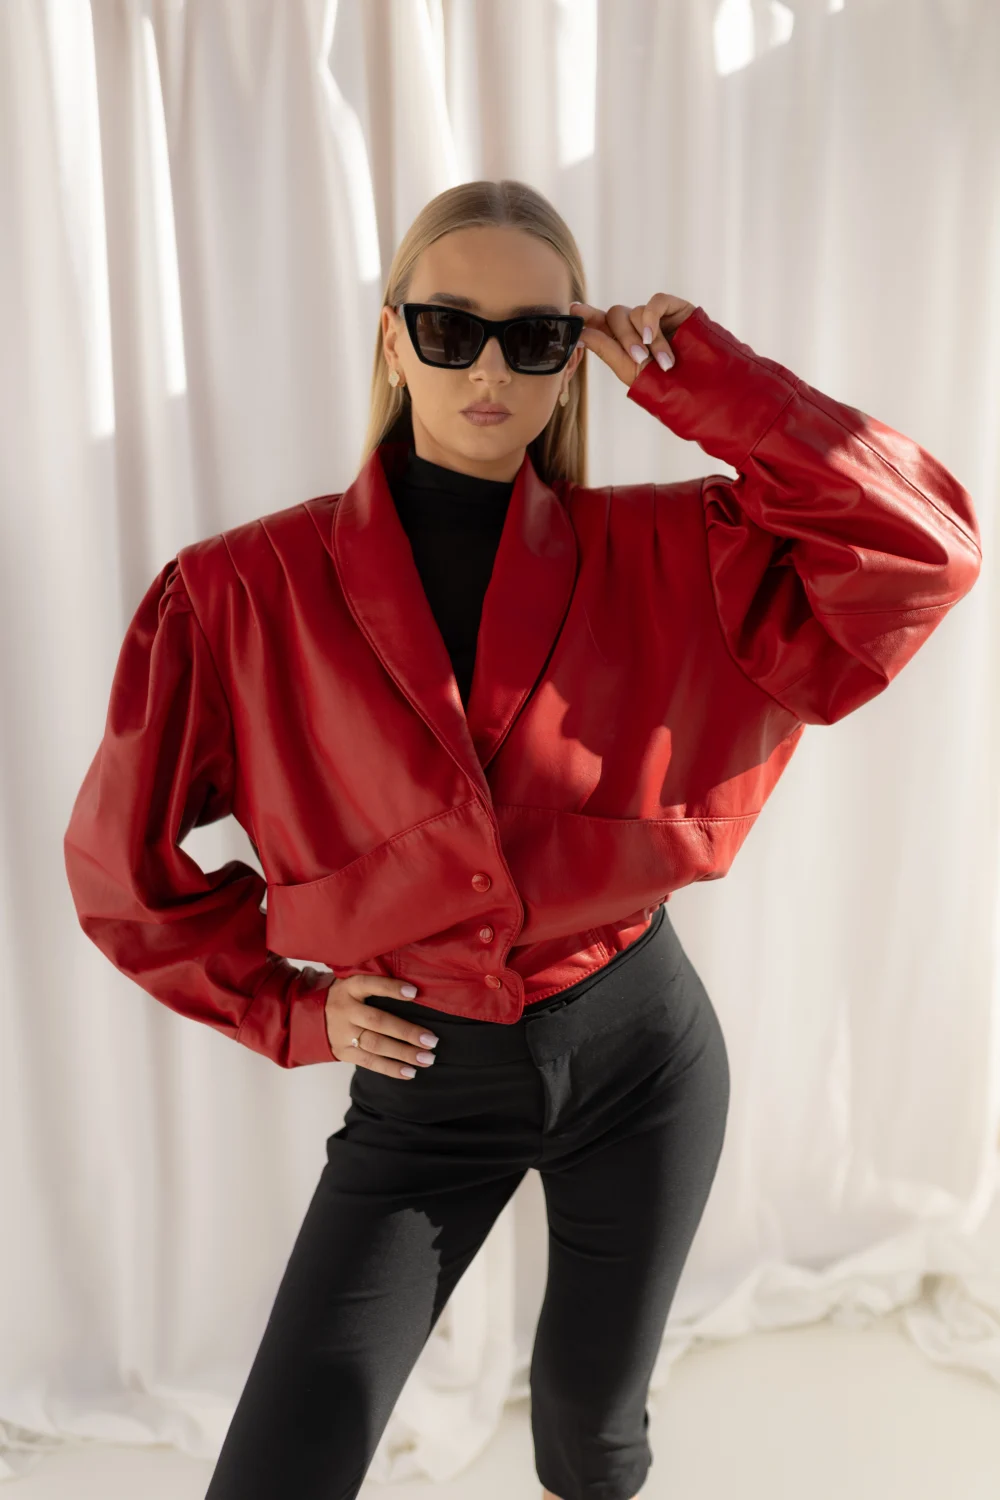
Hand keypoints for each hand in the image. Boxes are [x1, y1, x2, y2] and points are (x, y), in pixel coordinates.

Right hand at [320, 972, 439, 1077]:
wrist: (307, 1016)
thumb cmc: (343, 996)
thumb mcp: (352, 983)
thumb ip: (375, 984)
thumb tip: (415, 991)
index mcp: (349, 988)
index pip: (371, 984)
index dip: (392, 988)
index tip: (415, 992)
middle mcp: (345, 1010)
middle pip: (378, 1022)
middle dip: (407, 1032)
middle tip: (432, 1040)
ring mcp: (342, 1033)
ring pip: (376, 1045)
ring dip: (404, 1054)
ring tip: (427, 1059)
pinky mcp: (342, 1052)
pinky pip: (369, 1062)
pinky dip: (391, 1068)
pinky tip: (410, 1072)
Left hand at [570, 294, 695, 386]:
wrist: (699, 386)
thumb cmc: (663, 383)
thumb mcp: (628, 369)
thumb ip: (604, 348)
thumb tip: (580, 331)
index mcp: (621, 341)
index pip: (599, 322)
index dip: (586, 315)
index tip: (573, 310)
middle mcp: (635, 326)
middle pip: (615, 316)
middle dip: (625, 339)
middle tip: (639, 359)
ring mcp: (654, 316)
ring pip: (636, 313)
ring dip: (648, 339)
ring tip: (664, 362)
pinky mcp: (673, 307)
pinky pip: (655, 302)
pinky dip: (651, 319)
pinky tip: (653, 336)